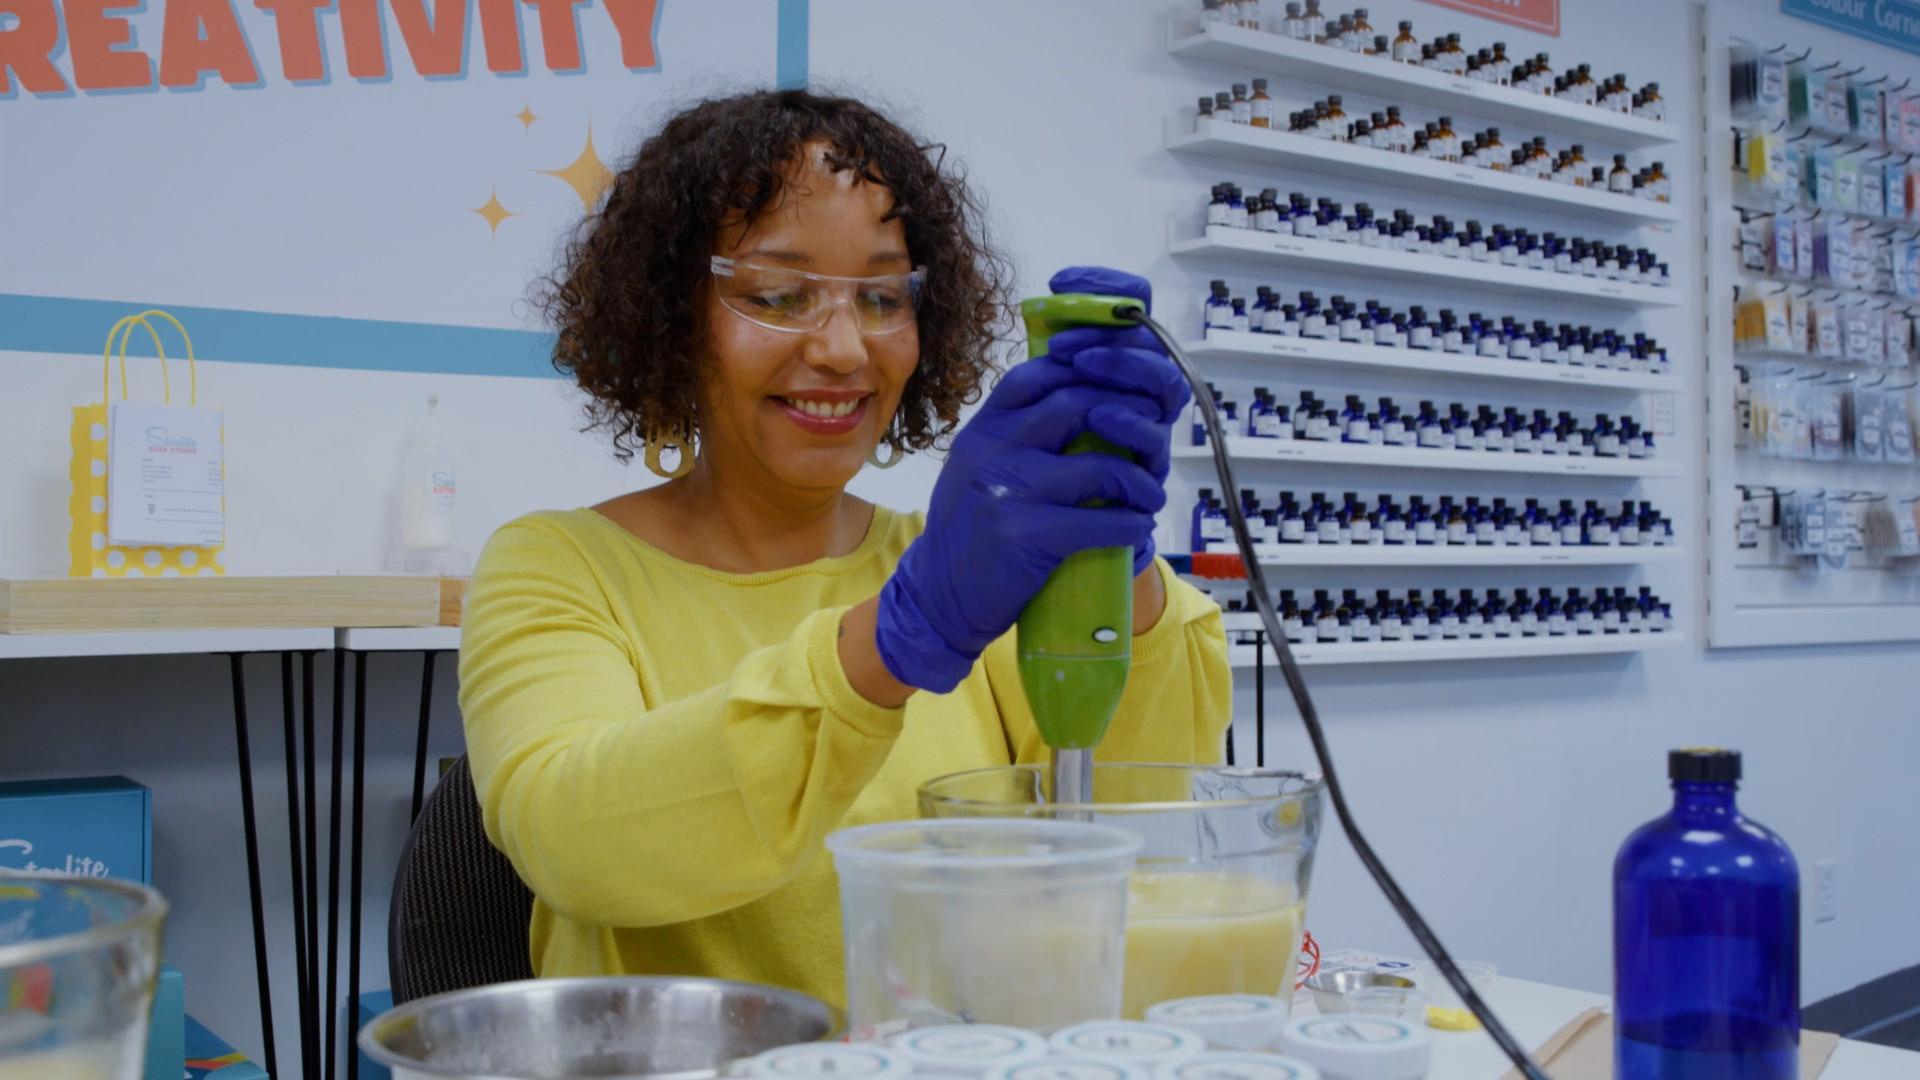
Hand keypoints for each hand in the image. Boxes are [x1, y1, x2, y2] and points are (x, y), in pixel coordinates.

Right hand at [873, 267, 1183, 691]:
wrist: (939, 594)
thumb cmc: (968, 529)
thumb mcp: (977, 465)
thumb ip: (1014, 431)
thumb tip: (1078, 396)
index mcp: (984, 428)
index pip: (1040, 373)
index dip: (1089, 372)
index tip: (1122, 391)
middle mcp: (993, 449)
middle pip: (1078, 405)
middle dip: (1127, 417)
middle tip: (1152, 437)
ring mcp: (1009, 490)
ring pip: (1100, 464)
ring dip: (1138, 480)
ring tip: (1149, 494)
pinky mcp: (1026, 535)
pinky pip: (1100, 520)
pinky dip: (1129, 524)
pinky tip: (1136, 527)